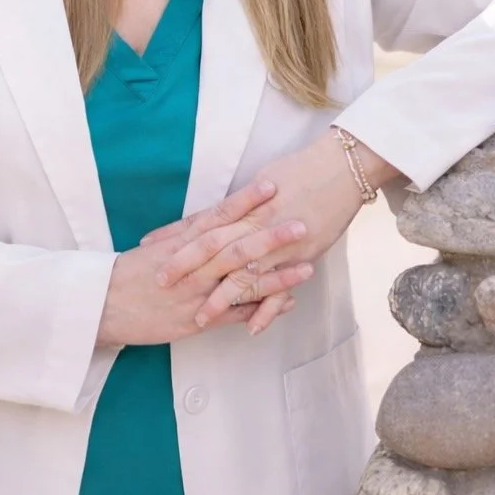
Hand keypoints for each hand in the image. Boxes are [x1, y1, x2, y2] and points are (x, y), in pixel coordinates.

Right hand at [95, 183, 314, 347]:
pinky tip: (288, 302)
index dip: (245, 201)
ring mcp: (197, 294)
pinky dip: (262, 308)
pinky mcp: (197, 320)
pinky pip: (235, 314)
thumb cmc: (128, 275)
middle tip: (301, 222)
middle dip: (270, 235)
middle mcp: (192, 267)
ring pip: (241, 281)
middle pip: (235, 246)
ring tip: (307, 266)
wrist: (101, 307)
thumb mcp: (157, 248)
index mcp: (181, 243)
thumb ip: (187, 235)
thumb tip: (215, 220)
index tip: (270, 184)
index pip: (217, 216)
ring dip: (276, 274)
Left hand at [141, 130, 399, 332]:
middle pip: (214, 248)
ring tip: (199, 319)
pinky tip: (250, 329)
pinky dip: (266, 309)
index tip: (149, 245)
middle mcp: (257, 223)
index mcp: (245, 204)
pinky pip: (281, 287)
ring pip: (244, 274)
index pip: (202, 222)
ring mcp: (280, 242)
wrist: (344, 166)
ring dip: (221, 298)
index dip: (175, 235)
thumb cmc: (304, 168)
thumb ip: (239, 204)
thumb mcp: (264, 180)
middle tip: (160, 283)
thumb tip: (215, 216)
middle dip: (186, 267)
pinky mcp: (303, 254)